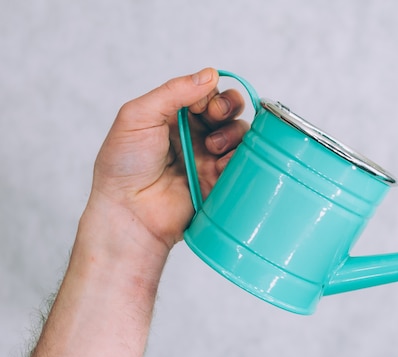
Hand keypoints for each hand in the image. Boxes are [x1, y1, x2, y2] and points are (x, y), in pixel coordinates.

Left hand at [88, 68, 248, 250]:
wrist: (130, 212)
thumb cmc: (124, 165)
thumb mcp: (138, 116)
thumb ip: (174, 91)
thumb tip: (210, 74)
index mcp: (172, 116)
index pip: (204, 92)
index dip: (208, 92)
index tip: (199, 103)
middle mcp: (193, 134)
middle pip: (227, 109)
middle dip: (228, 106)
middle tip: (214, 115)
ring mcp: (208, 158)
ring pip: (240, 133)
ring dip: (233, 132)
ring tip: (212, 147)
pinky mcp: (219, 181)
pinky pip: (242, 163)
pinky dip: (240, 157)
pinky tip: (223, 162)